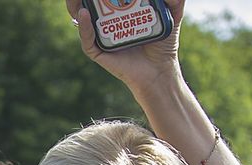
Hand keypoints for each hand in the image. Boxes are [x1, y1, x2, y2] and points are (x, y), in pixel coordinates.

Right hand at [65, 0, 184, 90]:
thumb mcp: (172, 17)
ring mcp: (101, 38)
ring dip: (78, 6)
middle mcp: (109, 24)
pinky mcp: (98, 52)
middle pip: (93, 6)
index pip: (109, 1)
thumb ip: (173, 2)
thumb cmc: (164, 45)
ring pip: (84, 19)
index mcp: (122, 12)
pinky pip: (87, 40)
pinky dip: (84, 27)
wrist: (159, 70)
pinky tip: (85, 14)